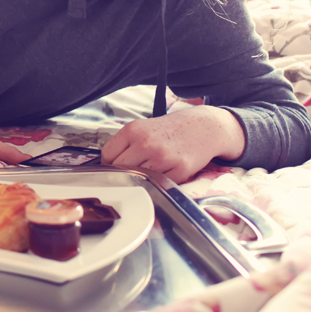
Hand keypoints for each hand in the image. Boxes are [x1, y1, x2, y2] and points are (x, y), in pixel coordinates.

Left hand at [100, 105, 244, 182]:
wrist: (203, 127)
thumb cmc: (170, 129)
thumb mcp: (144, 127)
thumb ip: (126, 144)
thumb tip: (106, 165)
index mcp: (134, 130)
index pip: (107, 155)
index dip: (110, 163)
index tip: (116, 165)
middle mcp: (146, 143)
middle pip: (120, 170)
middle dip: (124, 172)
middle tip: (133, 171)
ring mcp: (163, 158)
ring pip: (139, 179)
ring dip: (143, 178)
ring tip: (151, 169)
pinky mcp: (179, 170)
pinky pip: (160, 184)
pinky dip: (160, 182)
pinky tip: (166, 171)